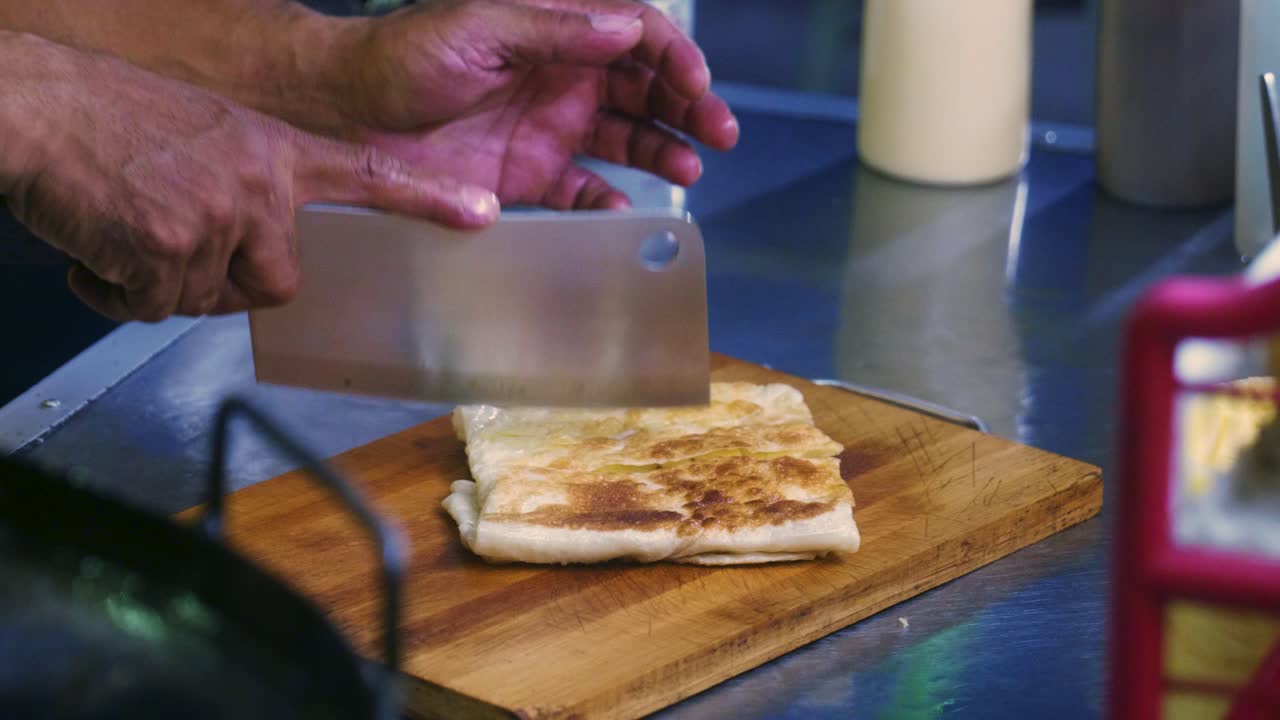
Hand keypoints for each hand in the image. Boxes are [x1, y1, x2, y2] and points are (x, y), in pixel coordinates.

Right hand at [0, 32, 497, 321]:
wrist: (32, 106)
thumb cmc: (107, 118)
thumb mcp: (205, 134)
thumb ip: (248, 188)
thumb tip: (250, 255)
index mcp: (273, 151)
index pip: (366, 174)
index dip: (426, 199)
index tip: (480, 213)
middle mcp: (258, 185)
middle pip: (277, 285)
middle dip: (226, 284)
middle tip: (171, 243)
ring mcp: (219, 217)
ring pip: (204, 302)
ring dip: (157, 284)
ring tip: (121, 225)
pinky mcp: (171, 248)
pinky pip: (148, 308)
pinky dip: (113, 290)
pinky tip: (95, 240)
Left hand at [313, 0, 738, 209]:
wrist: (345, 114)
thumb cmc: (403, 56)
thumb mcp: (478, 29)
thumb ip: (554, 30)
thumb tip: (626, 28)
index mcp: (554, 29)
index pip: (634, 34)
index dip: (673, 57)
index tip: (696, 86)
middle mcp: (562, 75)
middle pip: (644, 87)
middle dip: (688, 107)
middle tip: (720, 132)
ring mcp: (550, 126)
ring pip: (627, 138)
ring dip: (663, 150)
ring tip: (689, 167)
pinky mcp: (530, 174)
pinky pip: (583, 190)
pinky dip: (606, 202)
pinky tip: (622, 209)